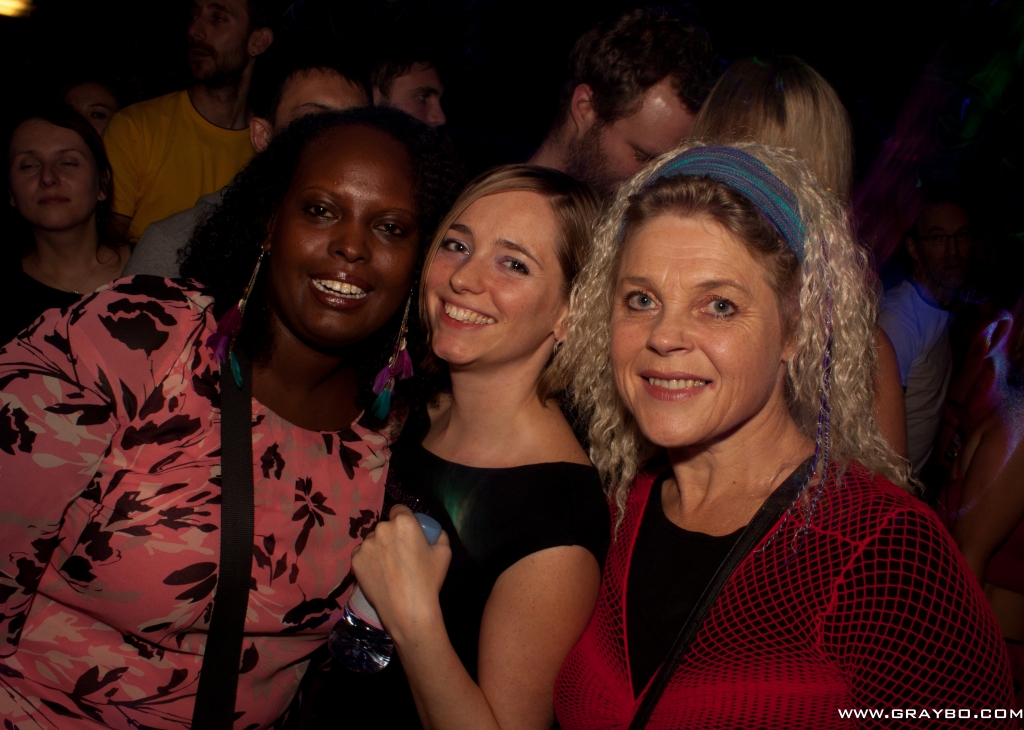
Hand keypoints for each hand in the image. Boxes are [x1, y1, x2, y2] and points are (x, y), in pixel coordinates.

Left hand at [351, 505, 451, 644]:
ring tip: (389, 567)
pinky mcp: (355, 560)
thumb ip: (439, 535)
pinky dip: (369, 560)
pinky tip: (379, 573)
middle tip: (400, 553)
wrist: (407, 609)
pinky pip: (363, 554)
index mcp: (404, 522)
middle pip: (386, 526)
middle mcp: (381, 528)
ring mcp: (366, 544)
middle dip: (391, 535)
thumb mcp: (444, 553)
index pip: (399, 509)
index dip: (404, 519)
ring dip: (379, 547)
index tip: (407, 533)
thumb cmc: (429, 580)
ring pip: (373, 540)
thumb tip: (433, 532)